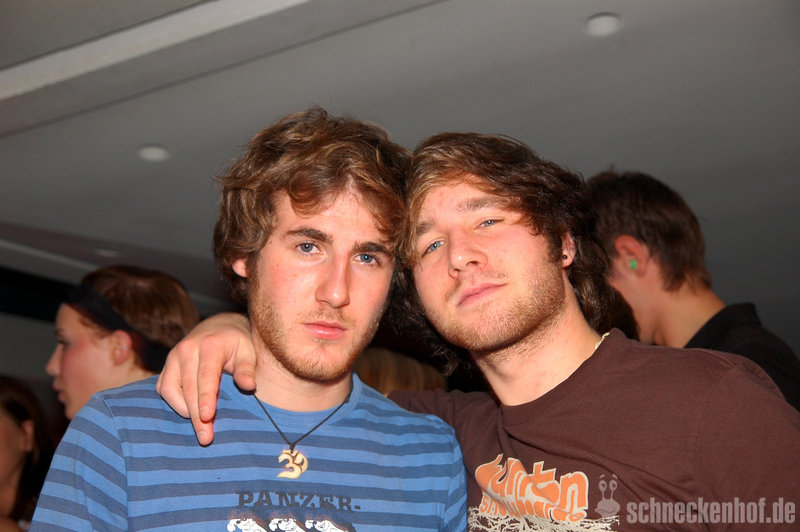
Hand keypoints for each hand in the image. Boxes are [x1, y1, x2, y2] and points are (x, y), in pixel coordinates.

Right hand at [156, 312, 254, 444]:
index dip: (206, 397)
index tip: (207, 417)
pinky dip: (173, 402)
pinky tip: (188, 412)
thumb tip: (249, 386)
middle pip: (188, 387)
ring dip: (183, 410)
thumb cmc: (237, 342)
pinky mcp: (167, 366)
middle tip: (206, 438)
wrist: (218, 327)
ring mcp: (173, 357)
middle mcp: (187, 349)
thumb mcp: (248, 350)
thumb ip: (247, 368)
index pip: (206, 375)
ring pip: (170, 389)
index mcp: (210, 345)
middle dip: (196, 415)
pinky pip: (163, 388)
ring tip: (200, 427)